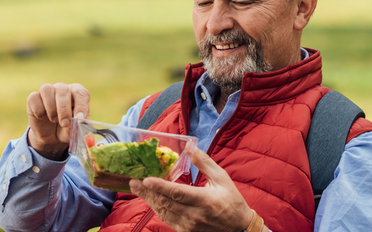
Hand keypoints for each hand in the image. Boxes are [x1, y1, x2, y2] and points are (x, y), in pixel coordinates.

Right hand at [26, 82, 89, 159]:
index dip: (81, 105)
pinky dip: (38, 110)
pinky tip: (42, 117)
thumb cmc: (67, 129)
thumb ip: (79, 126)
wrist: (51, 136)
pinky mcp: (34, 98)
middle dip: (64, 109)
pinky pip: (34, 98)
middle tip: (65, 124)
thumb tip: (81, 123)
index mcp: (76, 94)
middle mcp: (62, 89)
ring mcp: (47, 91)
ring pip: (47, 89)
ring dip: (51, 108)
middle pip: (63, 90)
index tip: (80, 118)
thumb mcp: (74, 130)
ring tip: (54, 120)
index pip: (81, 93)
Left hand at [129, 147, 253, 231]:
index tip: (146, 179)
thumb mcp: (221, 178)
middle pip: (165, 203)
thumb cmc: (231, 200)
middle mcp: (195, 215)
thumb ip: (204, 162)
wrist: (238, 228)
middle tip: (133, 182)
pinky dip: (157, 209)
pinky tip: (150, 200)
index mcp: (204, 200)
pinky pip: (167, 220)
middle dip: (147, 192)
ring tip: (137, 189)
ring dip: (149, 200)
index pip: (177, 193)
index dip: (160, 186)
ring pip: (163, 212)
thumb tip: (189, 146)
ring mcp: (189, 226)